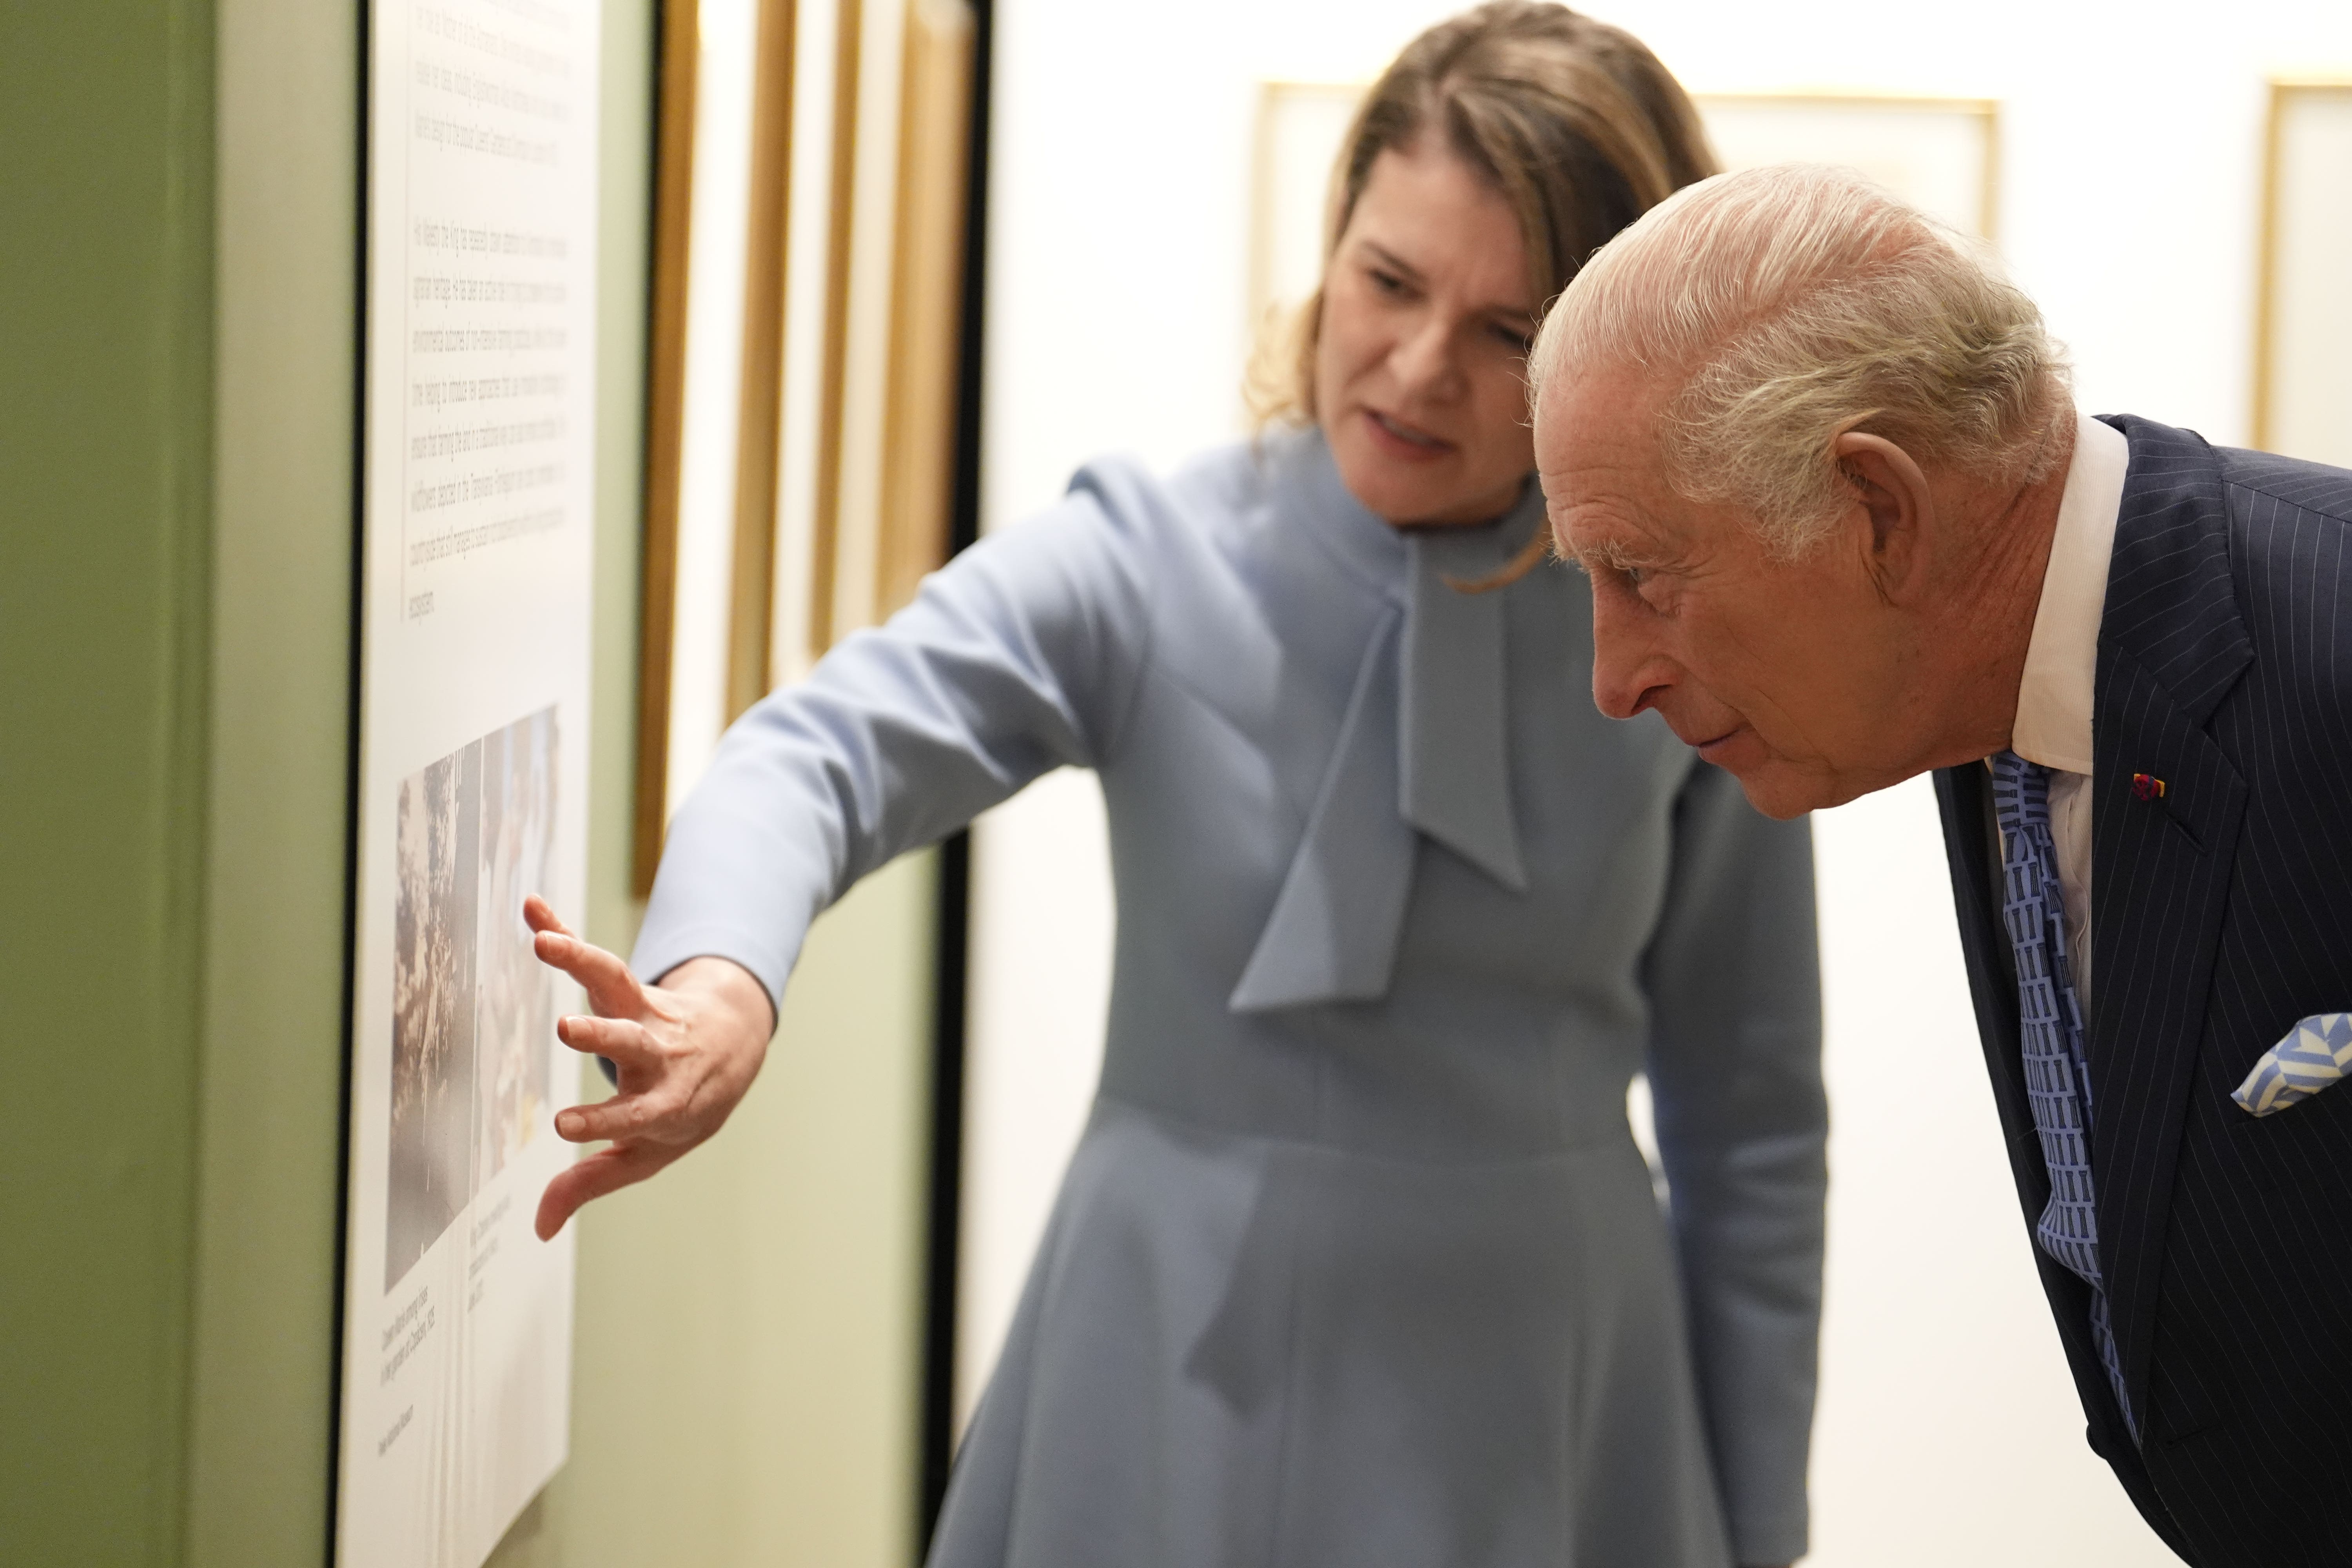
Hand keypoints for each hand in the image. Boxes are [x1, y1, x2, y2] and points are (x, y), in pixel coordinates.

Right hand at [523, 897, 776, 1238]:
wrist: (732, 1053)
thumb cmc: (680, 1113)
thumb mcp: (645, 1155)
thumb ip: (591, 1183)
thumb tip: (539, 1227)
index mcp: (663, 1104)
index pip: (633, 1116)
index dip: (601, 1123)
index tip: (564, 1125)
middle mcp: (658, 1054)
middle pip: (633, 1041)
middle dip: (603, 1036)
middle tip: (570, 1028)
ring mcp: (646, 1014)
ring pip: (618, 984)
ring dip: (581, 961)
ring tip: (544, 941)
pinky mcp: (631, 985)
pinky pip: (596, 955)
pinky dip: (563, 930)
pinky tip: (531, 907)